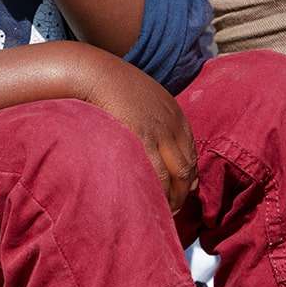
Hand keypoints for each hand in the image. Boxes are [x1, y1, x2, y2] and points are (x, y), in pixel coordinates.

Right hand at [81, 56, 197, 211]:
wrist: (94, 74)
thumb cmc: (109, 86)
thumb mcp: (142, 97)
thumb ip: (151, 116)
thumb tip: (149, 140)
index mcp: (175, 114)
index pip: (191, 153)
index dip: (187, 176)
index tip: (180, 191)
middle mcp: (173, 125)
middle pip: (188, 167)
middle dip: (183, 192)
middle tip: (173, 210)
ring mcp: (160, 133)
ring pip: (178, 175)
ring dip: (173, 198)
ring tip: (163, 213)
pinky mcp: (142, 141)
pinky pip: (158, 174)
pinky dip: (159, 192)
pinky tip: (151, 201)